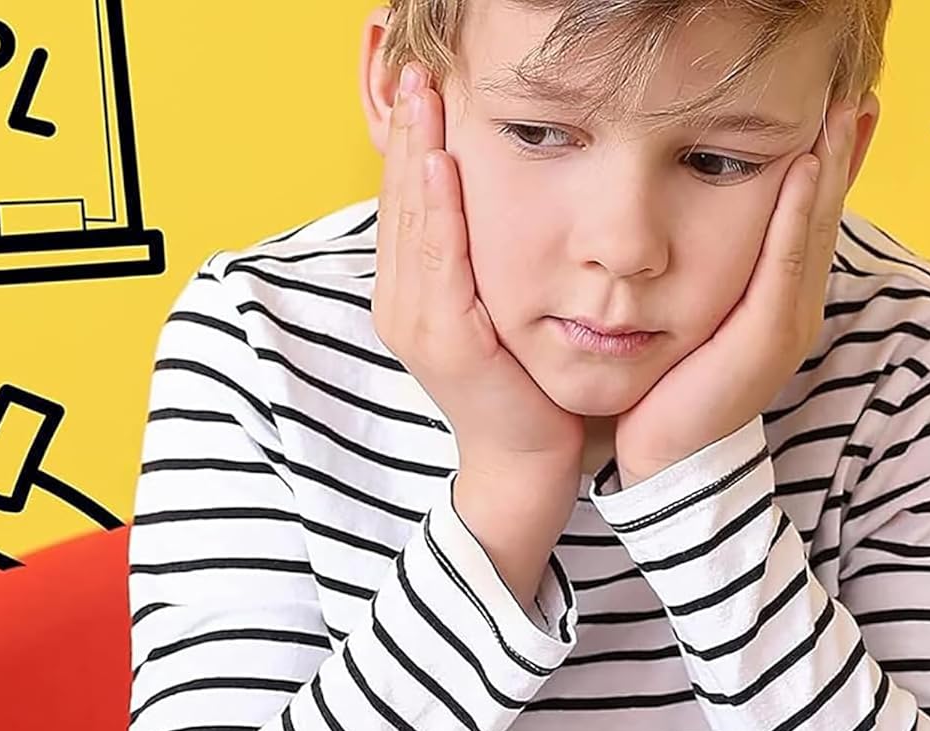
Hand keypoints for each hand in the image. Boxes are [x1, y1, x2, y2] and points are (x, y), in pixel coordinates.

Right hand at [373, 65, 585, 472]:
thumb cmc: (522, 389)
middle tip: (417, 68)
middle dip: (408, 132)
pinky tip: (443, 164)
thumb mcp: (496, 312)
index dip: (410, 141)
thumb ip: (480, 264)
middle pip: (402, 200)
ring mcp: (416, 323)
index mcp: (410, 294)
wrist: (528, 462)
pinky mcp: (445, 340)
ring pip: (414, 220)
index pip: (406, 202)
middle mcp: (401, 304)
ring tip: (425, 95)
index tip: (422, 86)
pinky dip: (439, 210)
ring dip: (418, 153)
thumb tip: (486, 204)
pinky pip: (439, 260)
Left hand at [612, 101, 860, 488]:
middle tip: (856, 94)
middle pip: (824, 216)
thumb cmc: (674, 388)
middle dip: (842, 153)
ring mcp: (787, 322)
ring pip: (814, 230)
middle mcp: (795, 308)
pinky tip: (803, 168)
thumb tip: (703, 225)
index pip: (812, 221)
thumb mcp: (700, 318)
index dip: (833, 167)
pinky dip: (797, 213)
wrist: (665, 457)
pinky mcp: (767, 336)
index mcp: (782, 301)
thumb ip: (715, 277)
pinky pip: (787, 262)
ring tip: (840, 112)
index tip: (843, 112)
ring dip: (830, 168)